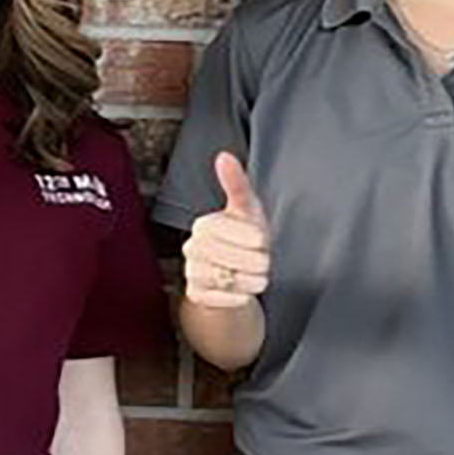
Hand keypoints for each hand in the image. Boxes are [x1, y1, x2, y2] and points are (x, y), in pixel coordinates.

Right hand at [182, 151, 269, 308]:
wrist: (229, 275)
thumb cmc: (241, 238)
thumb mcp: (245, 210)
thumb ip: (236, 183)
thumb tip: (224, 156)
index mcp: (204, 225)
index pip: (238, 233)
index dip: (256, 239)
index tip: (261, 240)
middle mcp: (192, 248)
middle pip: (237, 258)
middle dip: (257, 262)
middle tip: (261, 261)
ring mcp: (192, 272)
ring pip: (232, 280)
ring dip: (252, 280)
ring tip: (255, 275)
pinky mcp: (196, 295)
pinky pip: (224, 298)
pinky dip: (240, 296)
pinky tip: (243, 290)